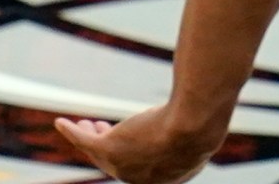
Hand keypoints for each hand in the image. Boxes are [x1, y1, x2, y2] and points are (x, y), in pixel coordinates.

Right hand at [54, 105, 218, 183]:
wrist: (192, 126)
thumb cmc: (205, 121)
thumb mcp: (206, 123)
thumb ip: (204, 119)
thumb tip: (217, 102)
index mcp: (168, 177)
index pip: (146, 166)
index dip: (135, 150)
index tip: (131, 133)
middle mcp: (143, 178)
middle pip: (119, 160)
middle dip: (108, 143)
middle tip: (101, 127)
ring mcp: (123, 165)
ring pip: (99, 150)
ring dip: (88, 136)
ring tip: (82, 123)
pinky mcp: (108, 149)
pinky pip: (83, 141)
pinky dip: (71, 132)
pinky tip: (61, 122)